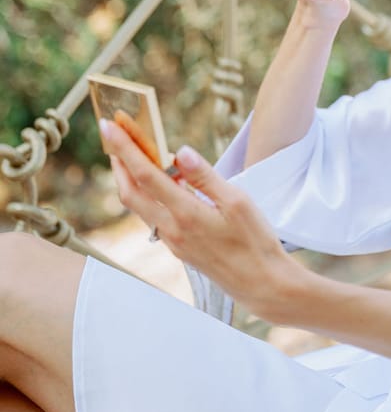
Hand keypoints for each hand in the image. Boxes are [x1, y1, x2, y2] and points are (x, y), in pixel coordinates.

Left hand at [102, 119, 300, 320]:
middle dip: (118, 163)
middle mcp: (172, 230)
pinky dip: (148, 196)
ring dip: (129, 180)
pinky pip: (154, 218)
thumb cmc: (255, 241)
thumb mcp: (237, 202)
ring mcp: (173, 242)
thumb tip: (181, 152)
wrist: (261, 284)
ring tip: (130, 156)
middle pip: (130, 193)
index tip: (108, 127)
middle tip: (112, 137)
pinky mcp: (179, 248)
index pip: (146, 175)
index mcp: (186, 215)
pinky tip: (160, 185)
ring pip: (139, 207)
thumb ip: (205, 177)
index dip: (125, 149)